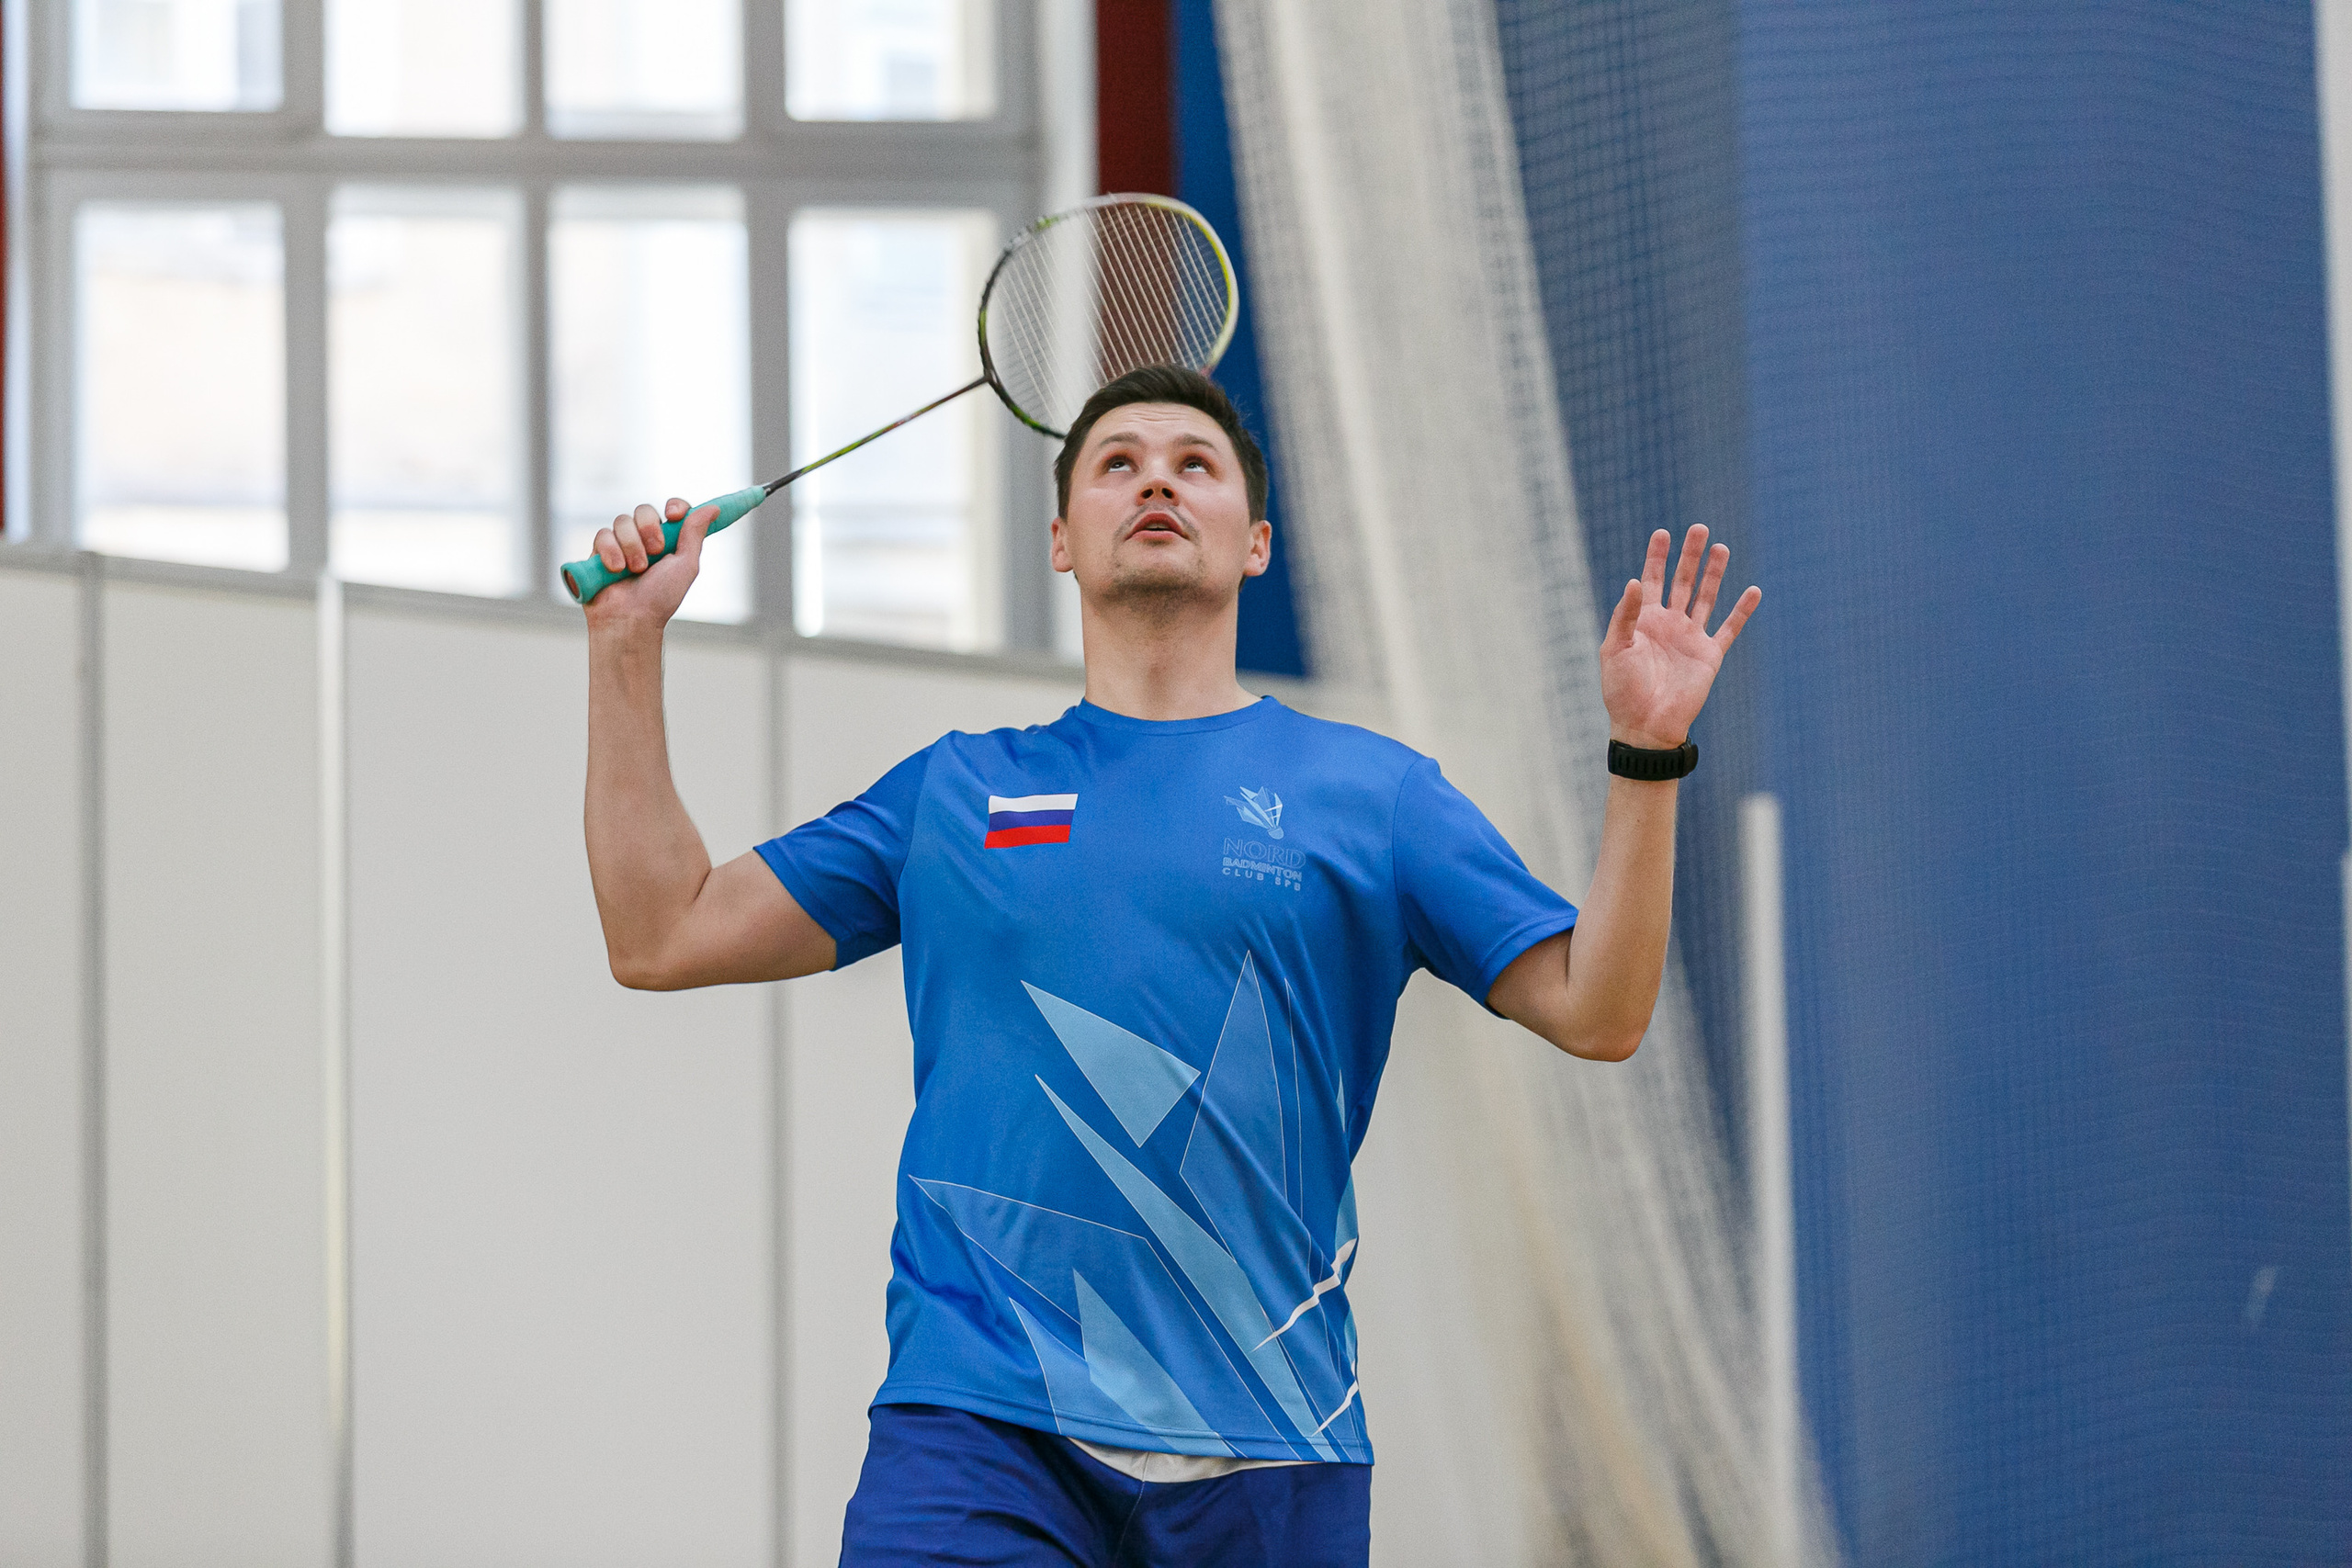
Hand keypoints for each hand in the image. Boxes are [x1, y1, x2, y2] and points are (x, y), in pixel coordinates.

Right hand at [583, 496, 714, 630]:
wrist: (630, 618)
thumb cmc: (660, 598)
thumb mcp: (685, 565)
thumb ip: (695, 534)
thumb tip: (713, 508)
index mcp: (668, 541)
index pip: (672, 509)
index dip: (674, 506)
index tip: (674, 515)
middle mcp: (644, 539)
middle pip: (644, 510)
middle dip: (650, 529)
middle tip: (655, 552)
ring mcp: (620, 544)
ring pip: (622, 521)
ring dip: (631, 545)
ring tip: (635, 570)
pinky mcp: (599, 552)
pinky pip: (603, 534)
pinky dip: (611, 551)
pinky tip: (615, 570)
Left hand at [1598, 526, 1759, 749]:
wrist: (1645, 725)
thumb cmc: (1622, 690)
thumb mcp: (1614, 648)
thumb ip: (1625, 615)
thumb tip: (1635, 581)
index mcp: (1644, 621)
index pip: (1652, 580)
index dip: (1656, 557)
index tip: (1662, 532)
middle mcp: (1669, 624)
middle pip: (1682, 581)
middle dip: (1690, 556)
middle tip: (1699, 528)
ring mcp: (1691, 638)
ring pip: (1706, 597)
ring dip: (1714, 573)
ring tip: (1722, 547)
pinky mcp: (1709, 655)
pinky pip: (1729, 628)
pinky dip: (1742, 610)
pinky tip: (1753, 590)